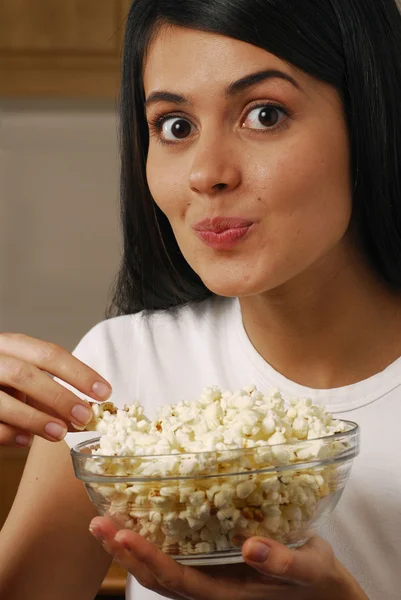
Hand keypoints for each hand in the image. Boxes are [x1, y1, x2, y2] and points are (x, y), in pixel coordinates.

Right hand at [0, 332, 111, 446]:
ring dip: (36, 418)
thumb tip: (91, 413)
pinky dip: (10, 434)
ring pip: (3, 400)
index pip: (50, 354)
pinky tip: (27, 441)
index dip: (79, 373)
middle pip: (25, 374)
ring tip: (60, 434)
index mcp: (11, 345)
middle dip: (59, 397)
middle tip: (85, 416)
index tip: (105, 391)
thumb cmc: (3, 383)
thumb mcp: (27, 379)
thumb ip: (55, 394)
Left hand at [89, 516, 367, 599]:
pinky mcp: (212, 566)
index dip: (148, 559)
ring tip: (105, 522)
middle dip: (125, 552)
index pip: (177, 580)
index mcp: (227, 594)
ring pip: (160, 570)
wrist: (322, 591)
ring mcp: (209, 579)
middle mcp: (210, 590)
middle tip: (99, 523)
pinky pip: (174, 557)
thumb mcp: (309, 568)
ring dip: (130, 548)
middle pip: (157, 577)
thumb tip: (251, 544)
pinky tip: (141, 517)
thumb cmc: (316, 582)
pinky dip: (152, 540)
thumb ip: (282, 562)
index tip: (123, 534)